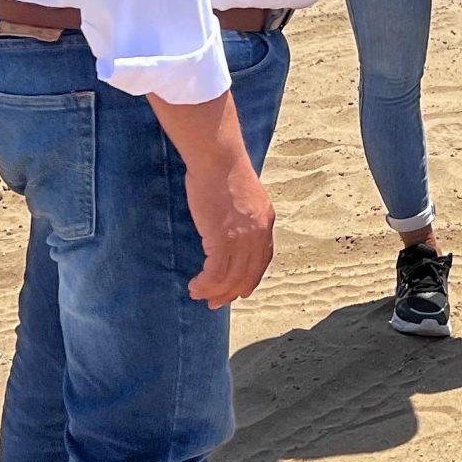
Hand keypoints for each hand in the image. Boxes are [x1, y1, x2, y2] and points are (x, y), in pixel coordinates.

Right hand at [180, 139, 277, 306]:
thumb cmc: (222, 169)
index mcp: (266, 220)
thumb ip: (242, 215)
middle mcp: (259, 232)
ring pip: (231, 278)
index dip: (251, 278)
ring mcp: (242, 237)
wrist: (217, 158)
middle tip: (215, 303)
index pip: (263, 260)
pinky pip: (215, 272)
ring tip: (198, 294)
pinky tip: (195, 285)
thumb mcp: (243, 195)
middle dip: (231, 292)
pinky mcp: (223, 239)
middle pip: (248, 274)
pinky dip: (205, 283)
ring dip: (213, 291)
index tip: (241, 291)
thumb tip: (229, 227)